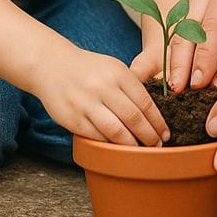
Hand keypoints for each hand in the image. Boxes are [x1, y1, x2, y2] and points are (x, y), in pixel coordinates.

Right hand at [37, 47, 169, 145]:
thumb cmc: (88, 69)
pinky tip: (118, 149)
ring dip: (132, 145)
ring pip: (116, 132)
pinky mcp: (73, 119)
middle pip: (134, 118)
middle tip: (157, 146)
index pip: (145, 102)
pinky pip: (97, 137)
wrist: (51, 65)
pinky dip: (110, 145)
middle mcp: (104, 88)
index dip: (158, 121)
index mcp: (118, 74)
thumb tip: (153, 112)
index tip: (165, 133)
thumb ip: (131, 86)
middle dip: (149, 136)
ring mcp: (87, 104)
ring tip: (140, 152)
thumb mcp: (113, 67)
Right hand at [168, 0, 216, 92]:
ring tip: (179, 88)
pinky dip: (179, 53)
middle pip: (189, 27)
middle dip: (182, 61)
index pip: (215, 24)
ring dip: (177, 60)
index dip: (205, 55)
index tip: (198, 84)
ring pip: (178, 29)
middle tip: (179, 92)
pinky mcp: (188, 0)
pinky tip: (181, 74)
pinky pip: (178, 30)